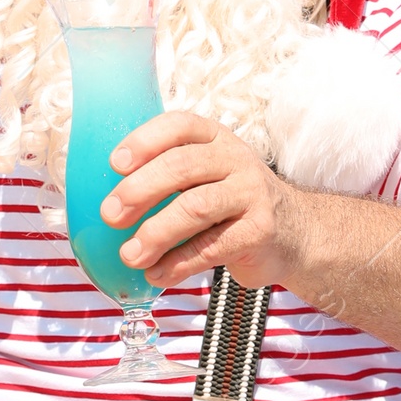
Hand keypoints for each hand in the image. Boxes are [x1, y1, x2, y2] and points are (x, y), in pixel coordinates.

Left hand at [99, 111, 300, 291]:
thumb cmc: (230, 205)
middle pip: (182, 166)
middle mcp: (236, 159)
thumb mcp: (207, 177)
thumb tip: (107, 205)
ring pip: (196, 208)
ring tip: (130, 255)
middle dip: (140, 191)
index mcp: (215, 138)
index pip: (179, 126)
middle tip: (111, 216)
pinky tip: (158, 274)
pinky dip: (179, 264)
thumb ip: (168, 178)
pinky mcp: (260, 231)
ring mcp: (252, 193)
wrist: (293, 234)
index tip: (115, 165)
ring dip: (156, 234)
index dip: (144, 141)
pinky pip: (211, 247)